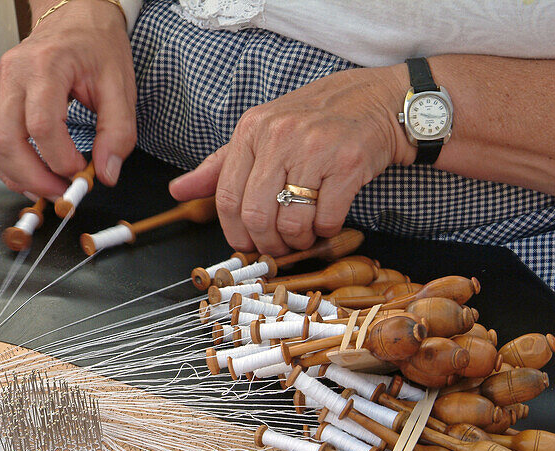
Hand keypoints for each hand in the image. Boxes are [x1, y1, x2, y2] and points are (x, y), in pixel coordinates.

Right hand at [0, 0, 136, 198]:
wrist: (76, 16)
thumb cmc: (96, 45)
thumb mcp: (120, 85)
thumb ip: (117, 132)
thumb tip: (106, 173)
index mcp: (46, 66)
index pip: (42, 125)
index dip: (60, 159)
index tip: (81, 172)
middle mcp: (14, 74)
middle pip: (6, 139)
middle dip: (33, 177)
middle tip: (61, 193)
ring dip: (16, 175)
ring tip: (46, 187)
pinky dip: (7, 164)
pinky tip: (31, 174)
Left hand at [169, 65, 411, 255]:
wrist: (378, 100)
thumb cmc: (315, 120)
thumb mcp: (261, 133)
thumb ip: (219, 166)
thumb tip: (176, 191)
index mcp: (252, 129)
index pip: (227, 198)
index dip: (234, 232)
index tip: (246, 244)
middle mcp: (280, 136)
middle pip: (255, 215)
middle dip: (266, 243)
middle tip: (278, 246)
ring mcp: (315, 149)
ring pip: (290, 222)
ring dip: (297, 241)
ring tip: (303, 235)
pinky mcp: (348, 163)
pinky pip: (326, 218)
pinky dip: (326, 231)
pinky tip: (327, 220)